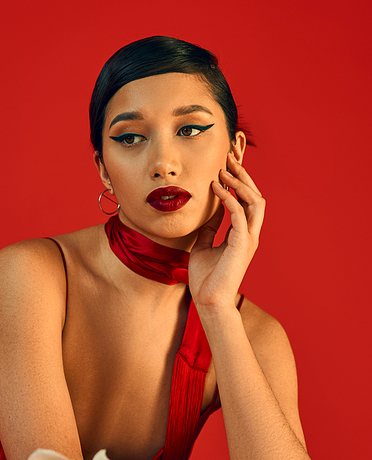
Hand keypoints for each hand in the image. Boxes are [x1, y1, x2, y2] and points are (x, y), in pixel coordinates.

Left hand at [188, 153, 264, 309]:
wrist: (208, 301)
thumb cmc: (205, 278)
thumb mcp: (203, 246)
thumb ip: (209, 228)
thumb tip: (208, 211)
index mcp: (243, 234)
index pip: (247, 201)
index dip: (239, 182)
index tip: (225, 166)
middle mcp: (250, 234)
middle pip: (256, 196)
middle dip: (244, 175)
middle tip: (229, 158)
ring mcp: (249, 239)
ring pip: (255, 201)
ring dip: (240, 183)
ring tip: (224, 170)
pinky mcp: (242, 244)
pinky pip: (238, 213)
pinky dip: (229, 197)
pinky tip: (216, 188)